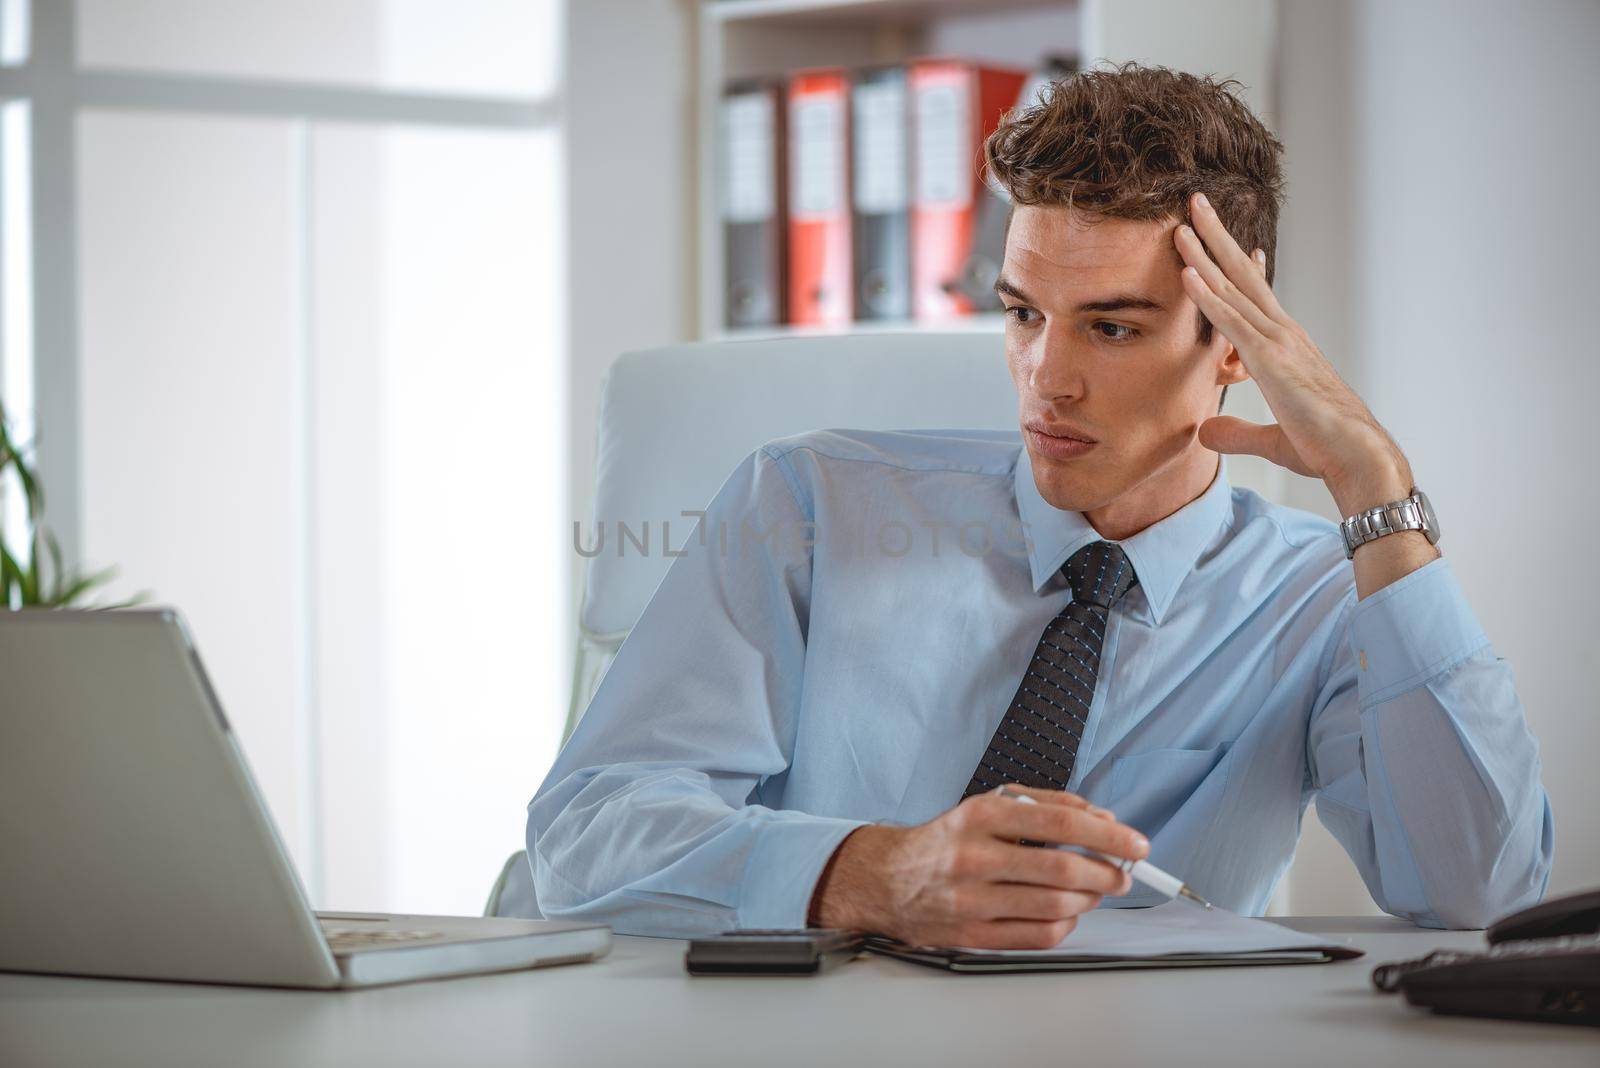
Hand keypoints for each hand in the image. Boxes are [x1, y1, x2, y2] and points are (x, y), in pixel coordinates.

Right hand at [809, 786, 1147, 948]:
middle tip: (1122, 874)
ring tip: (1094, 890)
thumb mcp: (989, 806)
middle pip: (1062, 869)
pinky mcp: (973, 935)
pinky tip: (1066, 913)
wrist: (887, 880)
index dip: (1106, 835)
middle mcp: (974, 857)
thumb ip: (1047, 806)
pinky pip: (1039, 936)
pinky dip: (1066, 926)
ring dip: (1089, 899)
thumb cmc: (947, 841)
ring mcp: (972, 900)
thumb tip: (1102, 821)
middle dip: (1106, 873)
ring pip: (1055, 906)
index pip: (1059, 823)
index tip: (1136, 844)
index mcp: (981, 816)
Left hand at [1174, 192, 1412, 516]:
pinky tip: (1187, 272)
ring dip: (1204, 254)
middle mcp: (1283, 333)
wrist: (1358, 457)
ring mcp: (1278, 342)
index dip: (1239, 267)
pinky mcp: (1271, 360)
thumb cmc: (1326, 448)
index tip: (1226, 240)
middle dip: (1217, 237)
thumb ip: (1236, 433)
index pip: (1256, 297)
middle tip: (1195, 202)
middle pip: (1243, 275)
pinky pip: (1232, 321)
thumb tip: (1205, 433)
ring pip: (1233, 288)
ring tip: (1180, 222)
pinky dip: (1208, 295)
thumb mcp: (1270, 440)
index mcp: (1286, 347)